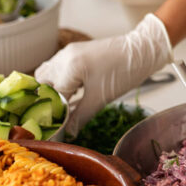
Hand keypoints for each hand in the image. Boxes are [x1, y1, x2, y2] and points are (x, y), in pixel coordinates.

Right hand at [35, 14, 172, 135]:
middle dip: (47, 100)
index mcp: (68, 67)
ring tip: (61, 107)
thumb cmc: (124, 72)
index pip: (52, 96)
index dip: (53, 113)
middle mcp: (64, 57)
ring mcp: (70, 52)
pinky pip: (59, 68)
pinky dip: (60, 81)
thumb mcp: (100, 98)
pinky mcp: (77, 52)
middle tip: (55, 116)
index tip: (54, 128)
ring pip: (49, 74)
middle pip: (43, 82)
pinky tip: (70, 95)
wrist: (143, 50)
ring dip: (52, 90)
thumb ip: (80, 117)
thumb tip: (67, 134)